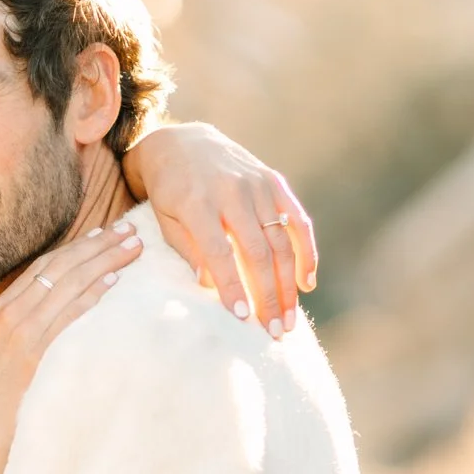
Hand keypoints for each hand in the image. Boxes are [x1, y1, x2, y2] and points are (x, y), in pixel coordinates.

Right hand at [0, 219, 143, 397]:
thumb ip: (19, 338)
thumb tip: (46, 330)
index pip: (42, 267)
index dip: (75, 248)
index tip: (102, 234)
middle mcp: (5, 312)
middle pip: (58, 266)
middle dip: (96, 245)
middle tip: (128, 230)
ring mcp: (16, 329)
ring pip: (66, 283)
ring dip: (103, 262)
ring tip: (132, 249)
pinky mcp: (28, 350)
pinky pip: (65, 314)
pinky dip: (90, 295)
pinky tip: (113, 282)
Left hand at [122, 123, 316, 336]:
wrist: (182, 143)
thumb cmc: (170, 192)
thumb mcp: (166, 220)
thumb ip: (188, 250)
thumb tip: (210, 286)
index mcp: (198, 203)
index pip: (219, 253)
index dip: (232, 286)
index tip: (242, 318)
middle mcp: (232, 192)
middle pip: (257, 252)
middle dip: (268, 296)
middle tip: (274, 331)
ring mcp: (257, 185)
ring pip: (281, 241)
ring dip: (288, 285)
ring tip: (288, 319)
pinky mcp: (274, 181)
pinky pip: (297, 220)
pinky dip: (306, 252)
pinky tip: (307, 282)